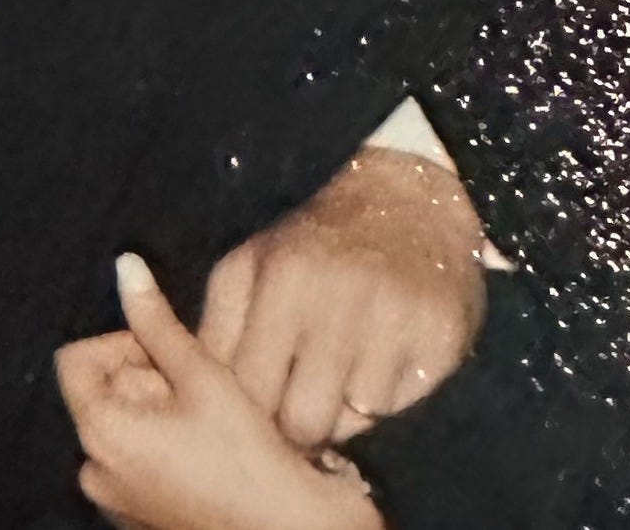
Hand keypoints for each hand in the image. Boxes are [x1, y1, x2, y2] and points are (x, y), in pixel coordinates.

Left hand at [57, 254, 383, 529]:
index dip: (120, 344)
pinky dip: (159, 451)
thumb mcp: (202, 376)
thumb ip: (155, 318)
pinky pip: (134, 467)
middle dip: (143, 380)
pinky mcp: (138, 522)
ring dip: (153, 414)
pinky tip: (205, 454)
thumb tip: (125, 264)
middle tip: (195, 388)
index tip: (165, 352)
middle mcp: (94, 472)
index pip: (76, 359)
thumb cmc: (248, 457)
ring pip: (120, 430)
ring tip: (204, 420)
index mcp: (99, 432)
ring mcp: (114, 503)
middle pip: (100, 395)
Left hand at [199, 148, 484, 449]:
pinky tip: (381, 363)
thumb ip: (219, 325)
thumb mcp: (251, 264)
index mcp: (282, 280)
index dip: (249, 413)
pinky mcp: (440, 340)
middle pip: (304, 421)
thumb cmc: (313, 245)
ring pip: (355, 421)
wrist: (405, 202)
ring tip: (342, 377)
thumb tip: (189, 385)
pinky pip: (401, 407)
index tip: (255, 411)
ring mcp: (393, 322)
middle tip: (302, 408)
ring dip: (346, 411)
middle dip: (299, 427)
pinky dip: (388, 398)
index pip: (250, 388)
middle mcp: (338, 300)